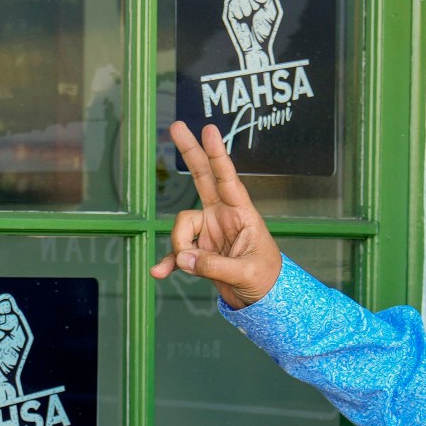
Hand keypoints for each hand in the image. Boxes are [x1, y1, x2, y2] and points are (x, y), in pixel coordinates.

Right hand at [150, 122, 283, 309]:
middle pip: (202, 177)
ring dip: (180, 247)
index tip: (209, 131)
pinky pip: (177, 252)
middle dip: (190, 152)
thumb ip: (214, 265)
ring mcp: (208, 231)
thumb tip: (183, 259)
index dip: (218, 155)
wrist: (262, 298)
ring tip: (189, 268)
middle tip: (177, 126)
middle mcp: (222, 216)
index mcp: (242, 213)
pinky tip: (159, 272)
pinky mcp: (197, 250)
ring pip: (181, 227)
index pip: (228, 179)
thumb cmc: (266, 278)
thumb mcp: (246, 273)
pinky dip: (169, 263)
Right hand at [221, 0, 280, 71]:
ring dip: (246, 2)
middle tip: (257, 6)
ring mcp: (237, 2)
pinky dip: (239, 9)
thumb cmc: (266, 29)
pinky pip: (232, 1)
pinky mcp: (229, 10)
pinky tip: (243, 17)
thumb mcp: (272, 9)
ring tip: (250, 14)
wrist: (257, 45)